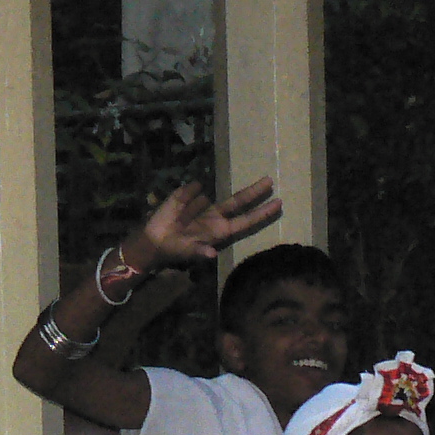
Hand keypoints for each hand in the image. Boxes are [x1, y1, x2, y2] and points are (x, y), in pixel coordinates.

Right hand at [124, 177, 281, 268]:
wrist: (155, 240)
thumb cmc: (177, 249)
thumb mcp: (188, 253)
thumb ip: (200, 253)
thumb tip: (211, 255)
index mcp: (221, 230)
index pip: (246, 220)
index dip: (262, 213)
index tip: (278, 203)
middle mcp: (217, 215)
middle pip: (239, 201)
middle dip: (255, 191)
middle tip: (271, 180)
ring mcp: (204, 203)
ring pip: (204, 197)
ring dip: (189, 209)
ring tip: (179, 222)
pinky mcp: (188, 194)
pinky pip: (190, 190)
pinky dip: (182, 198)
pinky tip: (175, 209)